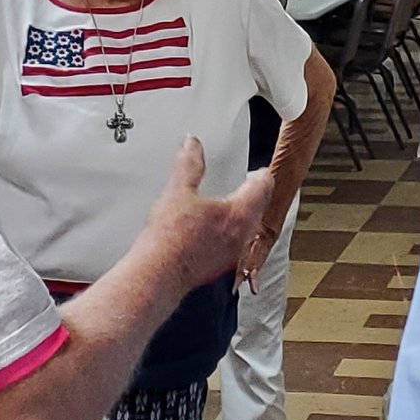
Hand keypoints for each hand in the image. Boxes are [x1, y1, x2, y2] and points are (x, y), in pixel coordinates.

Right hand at [145, 137, 273, 291]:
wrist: (157, 275)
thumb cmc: (169, 239)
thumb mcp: (177, 191)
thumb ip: (188, 164)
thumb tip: (192, 145)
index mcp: (239, 214)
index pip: (262, 188)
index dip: (261, 175)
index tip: (260, 171)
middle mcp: (241, 236)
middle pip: (257, 209)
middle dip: (253, 195)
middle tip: (247, 185)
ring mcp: (232, 255)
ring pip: (246, 229)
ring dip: (241, 216)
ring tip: (228, 206)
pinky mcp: (219, 267)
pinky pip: (233, 246)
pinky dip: (228, 234)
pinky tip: (211, 233)